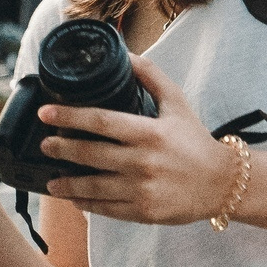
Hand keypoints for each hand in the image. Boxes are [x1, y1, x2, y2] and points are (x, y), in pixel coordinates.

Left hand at [39, 55, 239, 225]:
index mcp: (149, 132)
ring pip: (93, 187)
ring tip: (51, 180)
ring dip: (67, 184)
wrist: (222, 183)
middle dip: (61, 149)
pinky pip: (107, 209)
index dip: (69, 116)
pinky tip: (74, 199)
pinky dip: (87, 204)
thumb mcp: (177, 103)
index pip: (100, 121)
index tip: (47, 113)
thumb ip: (151, 76)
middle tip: (45, 145)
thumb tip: (125, 54)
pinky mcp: (143, 212)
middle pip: (90, 154)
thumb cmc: (195, 141)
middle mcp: (143, 161)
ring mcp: (142, 189)